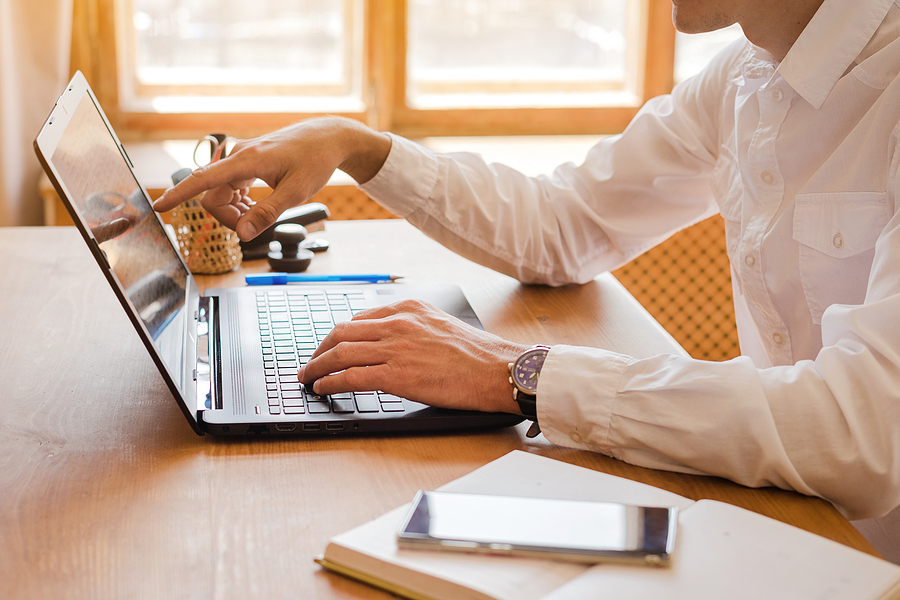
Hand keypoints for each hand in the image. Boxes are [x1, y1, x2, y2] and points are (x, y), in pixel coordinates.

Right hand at [151, 117, 391, 240]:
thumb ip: (268, 213)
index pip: (202, 181)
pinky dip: (240, 202)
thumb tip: (244, 234)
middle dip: (227, 217)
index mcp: (246, 161)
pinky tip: (257, 206)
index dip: (178, 195)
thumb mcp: (297, 192)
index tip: (157, 207)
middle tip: (255, 227)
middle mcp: (238, 156)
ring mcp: (242, 158)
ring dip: (235, 210)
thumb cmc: (315, 161)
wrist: (329, 137)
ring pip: (222, 192)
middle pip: (213, 195)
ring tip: (262, 214)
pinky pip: (231, 186)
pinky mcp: (248, 162)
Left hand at [297, 300, 529, 413]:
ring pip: (339, 353)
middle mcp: (397, 323)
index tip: (330, 347)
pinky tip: (322, 388)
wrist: (498, 370)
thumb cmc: (477, 355)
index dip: (337, 336)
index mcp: (408, 308)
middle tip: (310, 364)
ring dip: (317, 367)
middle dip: (319, 349)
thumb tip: (390, 341)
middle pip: (341, 332)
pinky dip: (329, 382)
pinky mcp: (396, 375)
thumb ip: (412, 327)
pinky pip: (350, 376)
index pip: (359, 319)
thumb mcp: (440, 325)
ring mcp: (395, 348)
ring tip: (308, 378)